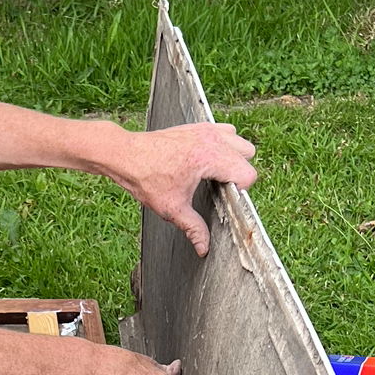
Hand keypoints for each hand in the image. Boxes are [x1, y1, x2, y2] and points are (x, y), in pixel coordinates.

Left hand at [110, 121, 256, 255]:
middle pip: (248, 154)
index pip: (247, 173)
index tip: (223, 197)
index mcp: (209, 158)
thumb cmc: (146, 178)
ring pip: (238, 141)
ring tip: (213, 173)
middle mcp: (211, 139)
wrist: (127, 155)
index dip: (239, 190)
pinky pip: (225, 132)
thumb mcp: (172, 208)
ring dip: (233, 156)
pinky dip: (222, 145)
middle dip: (238, 172)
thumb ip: (194, 228)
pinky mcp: (198, 126)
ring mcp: (205, 129)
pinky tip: (207, 161)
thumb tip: (204, 248)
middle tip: (218, 186)